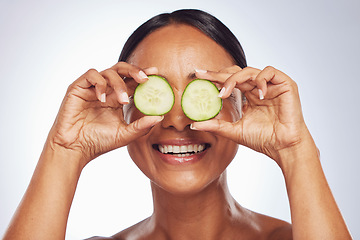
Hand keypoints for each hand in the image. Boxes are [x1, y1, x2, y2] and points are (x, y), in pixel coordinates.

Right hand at [47, 62, 162, 166]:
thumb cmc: (98, 142)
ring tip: (123, 100)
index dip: (143, 76)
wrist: (76, 149)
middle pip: (121, 70)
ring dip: (119, 84)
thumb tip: (160, 117)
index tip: (156, 73)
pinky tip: (102, 98)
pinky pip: (91, 76)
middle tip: (145, 77)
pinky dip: (100, 84)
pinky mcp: (78, 88)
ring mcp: (92, 88)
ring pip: (108, 72)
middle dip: (134, 70)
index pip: (132, 82)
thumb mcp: (125, 134)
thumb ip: (142, 126)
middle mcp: (106, 91)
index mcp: (116, 99)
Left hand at [192, 66, 308, 164]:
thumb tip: (193, 125)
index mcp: (248, 96)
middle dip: (219, 74)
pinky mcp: (285, 84)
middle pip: (236, 73)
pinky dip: (260, 80)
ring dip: (234, 79)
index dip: (215, 78)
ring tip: (225, 93)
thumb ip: (216, 125)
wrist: (283, 147)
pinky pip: (269, 72)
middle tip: (203, 76)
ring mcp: (271, 85)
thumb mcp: (234, 130)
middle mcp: (258, 88)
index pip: (230, 82)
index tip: (198, 76)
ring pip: (249, 71)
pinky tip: (256, 94)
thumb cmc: (263, 139)